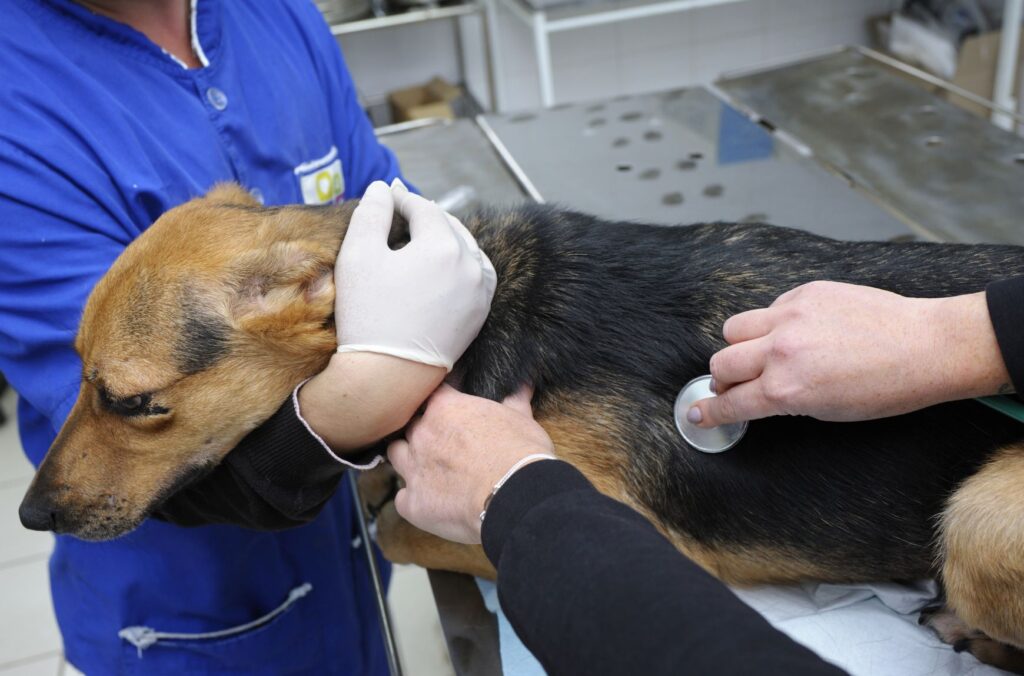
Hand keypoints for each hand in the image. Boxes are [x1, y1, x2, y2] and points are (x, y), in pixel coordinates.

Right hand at [298, 180, 495, 451]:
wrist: (388, 374)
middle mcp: (470, 264)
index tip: (387, 193)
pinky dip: (462, 262)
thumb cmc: (368, 314)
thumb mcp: (358, 255)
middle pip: (449, 225)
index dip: (402, 197)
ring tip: (423, 235)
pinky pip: (476, 274)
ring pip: (467, 248)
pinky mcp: (480, 313)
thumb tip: (383, 188)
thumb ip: (371, 214)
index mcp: (443, 245)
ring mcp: (480, 291)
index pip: (424, 208)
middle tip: (403, 211)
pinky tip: (444, 264)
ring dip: (447, 236)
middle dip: (426, 216)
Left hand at [388, 384, 554, 543]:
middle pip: (409, 425)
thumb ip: (515, 401)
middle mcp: (422, 434)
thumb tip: (523, 386)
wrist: (515, 495)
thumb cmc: (520, 454)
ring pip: (396, 454)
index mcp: (446, 408)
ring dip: (409, 460)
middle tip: (444, 444)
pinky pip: (402, 499)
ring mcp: (414, 469)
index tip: (451, 412)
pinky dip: (415, 500)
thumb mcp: (521, 420)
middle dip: (423, 433)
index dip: (440, 404)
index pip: (431, 394)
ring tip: (430, 470)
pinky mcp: (414, 502)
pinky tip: (432, 503)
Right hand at [688, 281, 1010, 426]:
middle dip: (722, 380)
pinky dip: (773, 324)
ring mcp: (790, 316)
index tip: (695, 414)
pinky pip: (769, 309)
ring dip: (738, 346)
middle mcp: (779, 350)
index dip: (709, 412)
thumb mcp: (828, 411)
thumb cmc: (886, 388)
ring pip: (734, 328)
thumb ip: (785, 401)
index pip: (730, 403)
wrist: (926, 346)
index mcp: (786, 389)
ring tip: (759, 353)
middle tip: (733, 386)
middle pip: (721, 363)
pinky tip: (800, 332)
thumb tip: (759, 396)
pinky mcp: (805, 292)